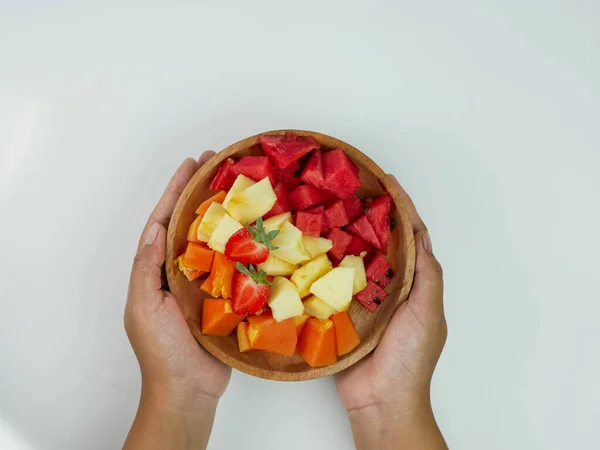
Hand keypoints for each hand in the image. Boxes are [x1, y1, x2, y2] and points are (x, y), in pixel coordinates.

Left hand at [124, 152, 228, 449]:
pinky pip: (235, 264)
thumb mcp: (144, 308)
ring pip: (214, 239)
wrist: (188, 388)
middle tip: (218, 164)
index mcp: (156, 269)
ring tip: (239, 188)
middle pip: (190, 223)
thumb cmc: (162, 351)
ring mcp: (204, 282)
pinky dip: (244, 245)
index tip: (191, 165)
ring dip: (224, 213)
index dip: (176, 191)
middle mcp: (179, 270)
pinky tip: (258, 230)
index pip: (165, 221)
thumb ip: (147, 270)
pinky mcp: (226, 295)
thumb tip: (155, 231)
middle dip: (201, 192)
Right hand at [335, 175, 447, 449]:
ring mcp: (365, 298)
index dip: (401, 207)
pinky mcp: (342, 311)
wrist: (382, 399)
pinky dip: (325, 263)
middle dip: (369, 214)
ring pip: (354, 258)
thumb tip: (421, 236)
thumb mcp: (427, 312)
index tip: (387, 181)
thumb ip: (427, 275)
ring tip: (328, 209)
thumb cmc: (410, 358)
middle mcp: (391, 286)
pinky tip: (311, 248)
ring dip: (344, 235)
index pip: (411, 236)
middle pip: (380, 242)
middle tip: (350, 189)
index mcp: (415, 283)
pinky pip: (333, 282)